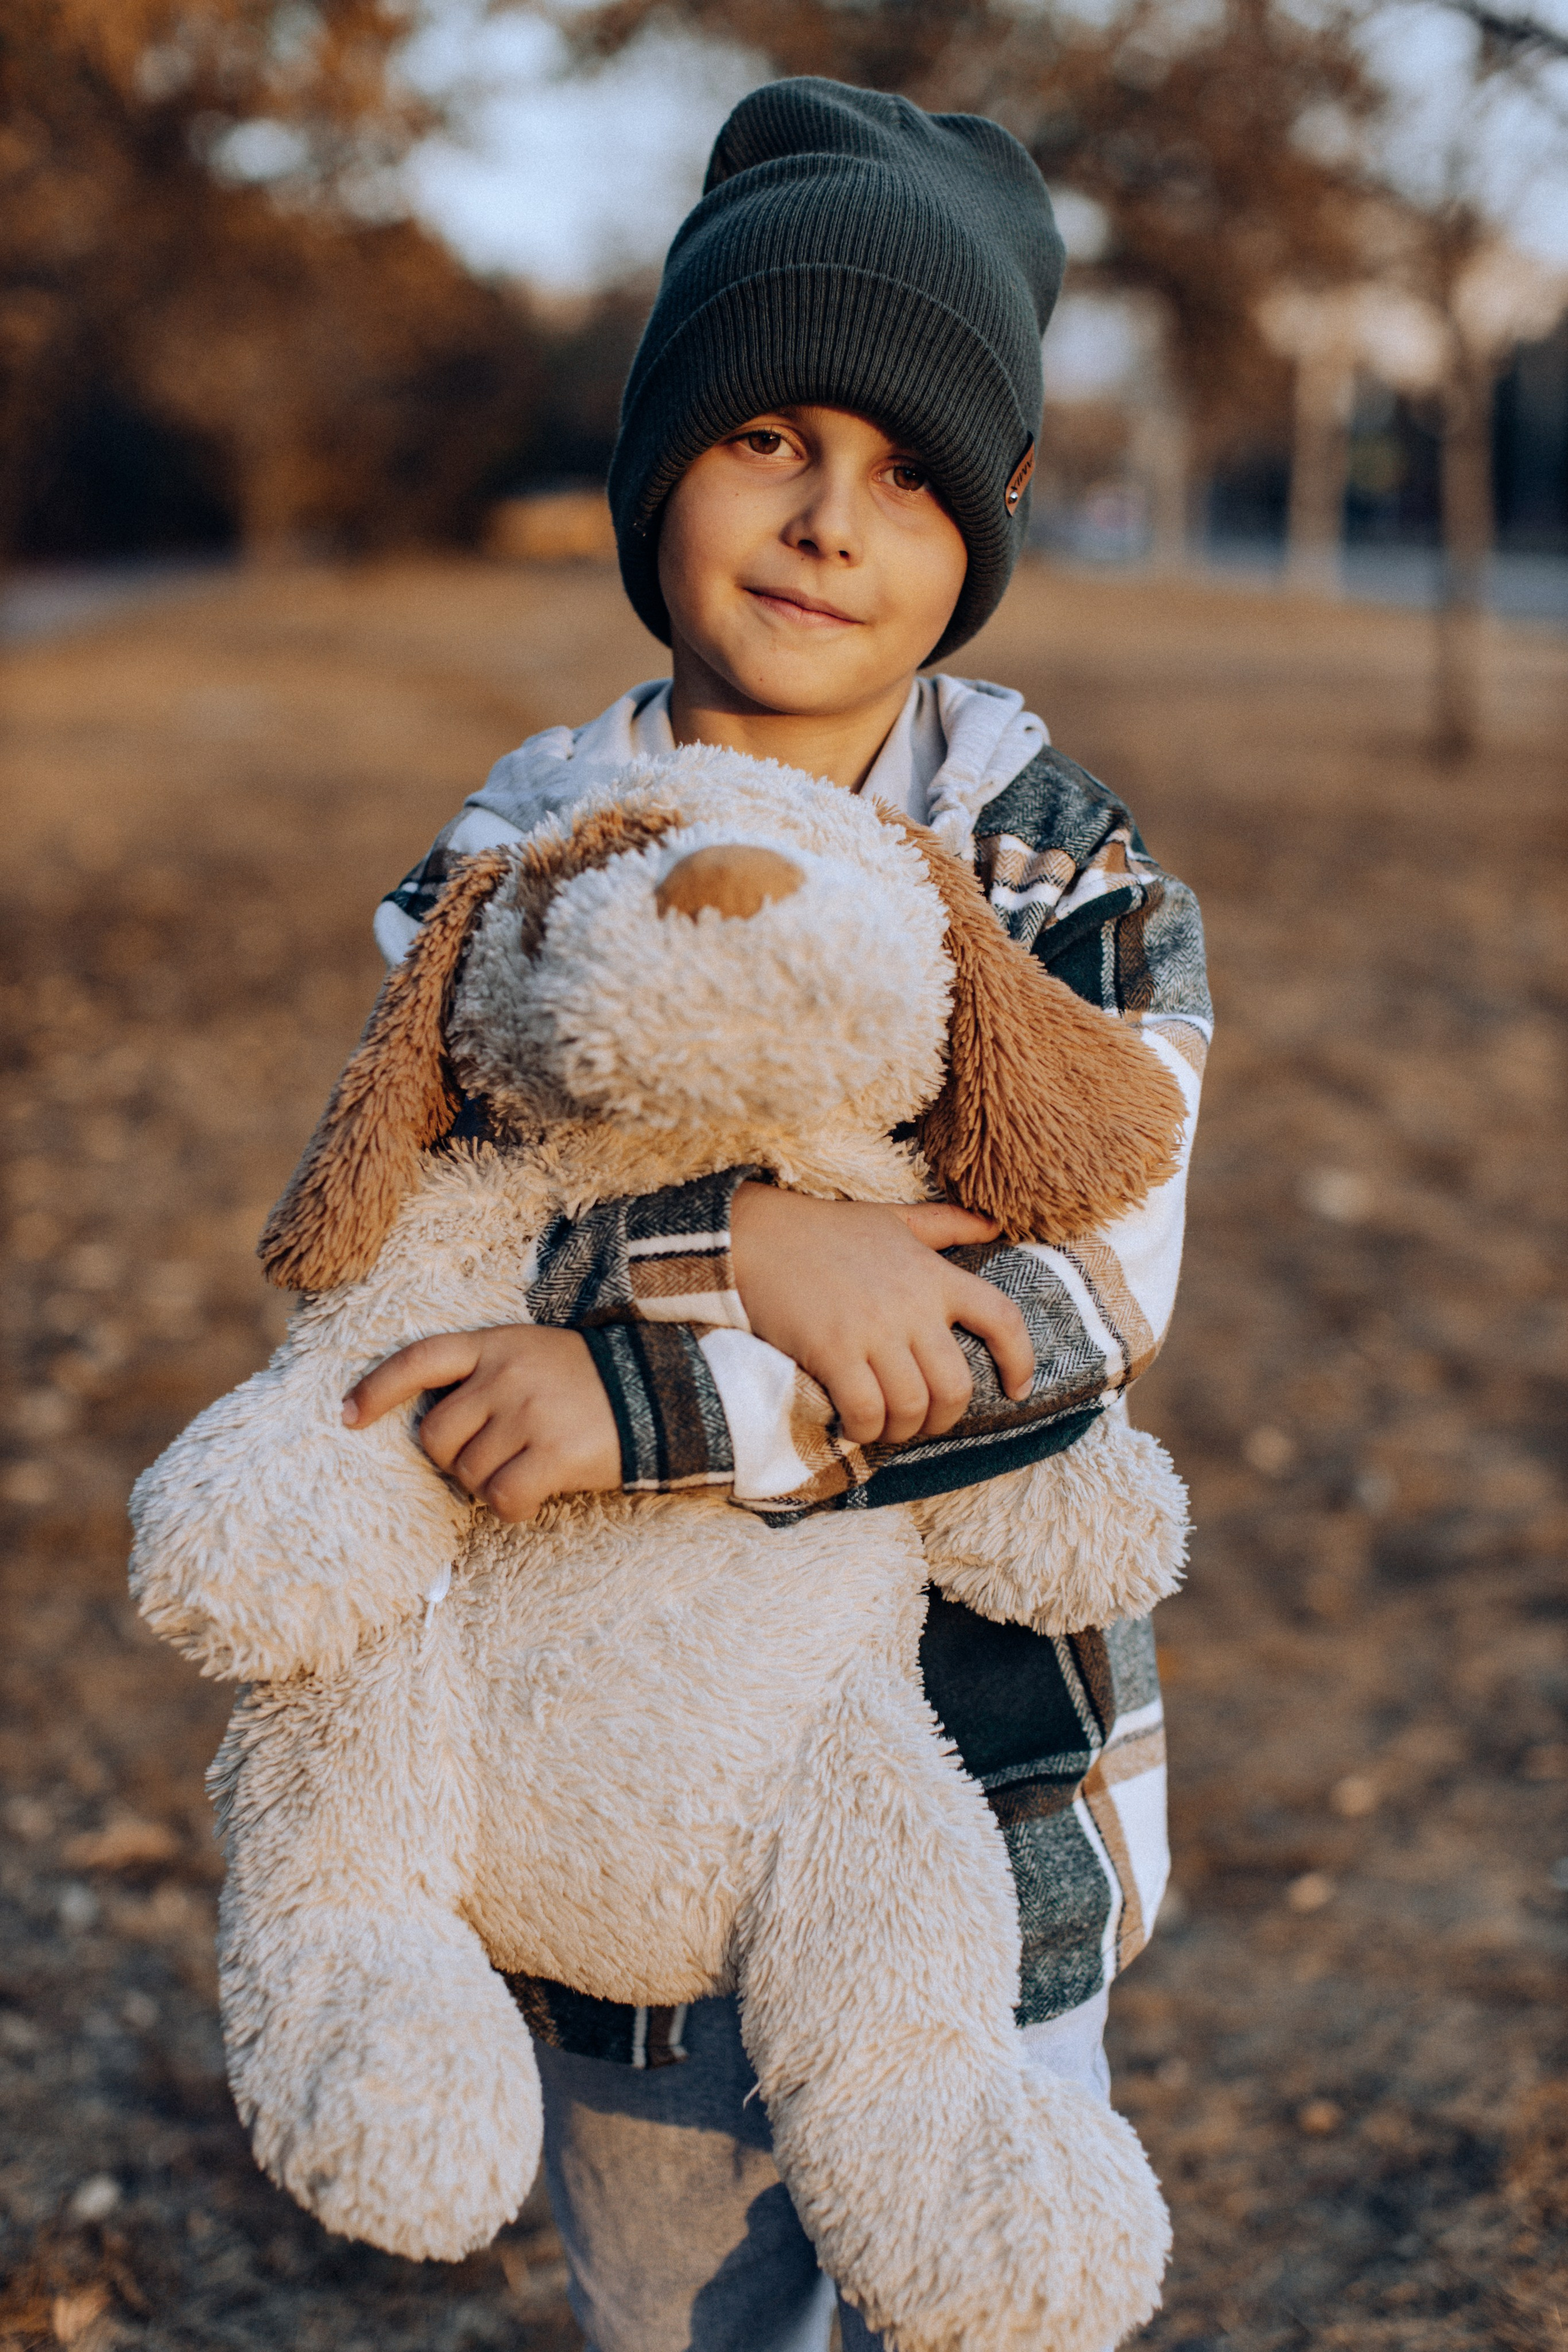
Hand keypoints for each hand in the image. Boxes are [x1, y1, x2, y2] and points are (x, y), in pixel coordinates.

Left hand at [342, 1326, 620, 1523]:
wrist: (661, 1395)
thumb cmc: (586, 1383)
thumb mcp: (531, 1356)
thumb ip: (483, 1378)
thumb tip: (432, 1431)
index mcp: (496, 1344)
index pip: (419, 1359)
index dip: (377, 1388)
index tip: (347, 1416)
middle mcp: (507, 1374)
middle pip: (435, 1436)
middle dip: (453, 1459)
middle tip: (491, 1458)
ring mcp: (530, 1413)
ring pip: (467, 1473)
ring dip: (488, 1484)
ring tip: (525, 1469)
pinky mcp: (554, 1452)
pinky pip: (502, 1497)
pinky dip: (512, 1507)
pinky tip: (535, 1495)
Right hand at [729, 1186, 1034, 1446]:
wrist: (757, 1234)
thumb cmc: (826, 1231)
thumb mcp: (893, 1220)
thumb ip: (945, 1225)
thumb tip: (993, 1224)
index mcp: (934, 1274)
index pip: (1002, 1319)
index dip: (1021, 1360)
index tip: (1018, 1389)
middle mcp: (912, 1304)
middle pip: (956, 1385)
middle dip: (944, 1417)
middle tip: (922, 1421)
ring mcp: (873, 1329)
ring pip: (913, 1405)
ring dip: (903, 1429)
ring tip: (888, 1428)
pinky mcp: (833, 1349)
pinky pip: (867, 1411)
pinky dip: (867, 1430)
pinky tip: (856, 1426)